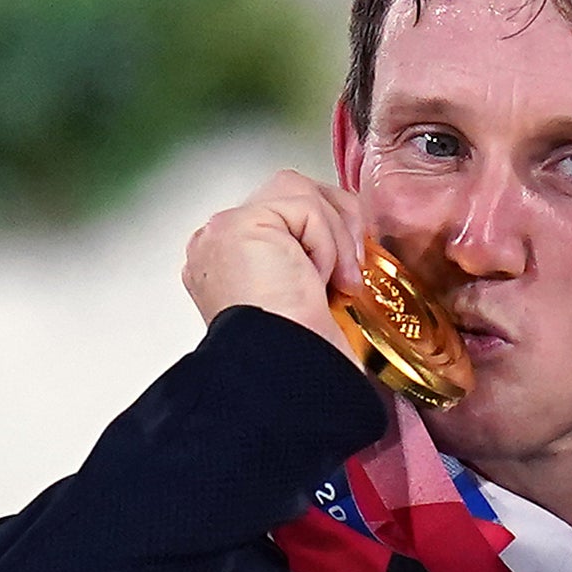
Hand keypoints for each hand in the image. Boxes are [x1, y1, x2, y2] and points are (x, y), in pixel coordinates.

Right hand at [181, 172, 367, 363]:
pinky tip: (318, 280)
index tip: (349, 279)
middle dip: (338, 227)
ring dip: (335, 236)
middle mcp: (219, 245)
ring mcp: (224, 232)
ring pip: (301, 193)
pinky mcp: (239, 224)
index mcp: (230, 267)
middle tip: (352, 278)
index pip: (288, 221)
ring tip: (338, 282)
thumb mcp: (313, 306)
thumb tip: (351, 263)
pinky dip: (326, 242)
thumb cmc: (303, 360)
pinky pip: (304, 206)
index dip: (328, 237)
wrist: (287, 378)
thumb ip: (315, 269)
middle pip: (294, 196)